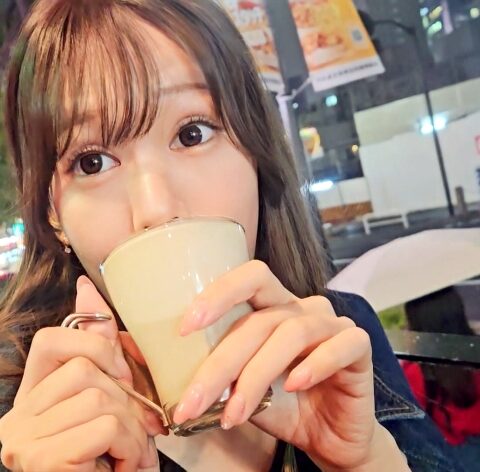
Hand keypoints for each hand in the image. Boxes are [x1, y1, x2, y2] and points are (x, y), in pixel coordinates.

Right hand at [0, 277, 162, 471]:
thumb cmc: (112, 453)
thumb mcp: (112, 395)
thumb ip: (98, 346)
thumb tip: (85, 287)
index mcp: (35, 393)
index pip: (51, 340)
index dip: (96, 345)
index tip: (123, 372)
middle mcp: (18, 414)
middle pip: (85, 369)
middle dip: (126, 400)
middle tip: (137, 431)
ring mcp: (23, 439)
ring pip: (99, 397)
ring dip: (132, 429)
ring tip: (131, 454)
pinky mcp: (41, 459)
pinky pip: (104, 426)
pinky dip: (129, 447)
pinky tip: (122, 466)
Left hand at [173, 260, 382, 470]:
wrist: (333, 439)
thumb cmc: (284, 408)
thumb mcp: (242, 391)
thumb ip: (214, 376)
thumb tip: (157, 370)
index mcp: (273, 308)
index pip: (249, 279)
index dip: (218, 294)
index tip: (184, 328)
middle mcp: (301, 308)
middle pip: (261, 317)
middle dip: (223, 359)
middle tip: (193, 399)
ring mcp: (332, 324)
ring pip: (291, 334)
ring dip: (257, 376)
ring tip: (234, 413)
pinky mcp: (358, 346)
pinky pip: (338, 346)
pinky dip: (313, 365)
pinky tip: (293, 388)